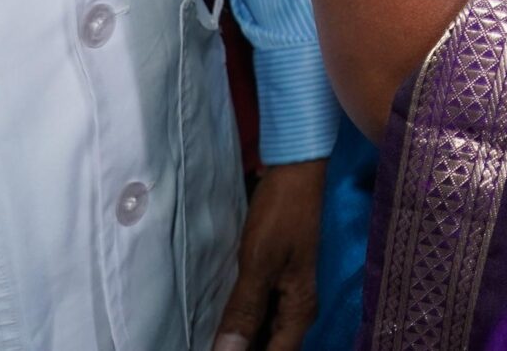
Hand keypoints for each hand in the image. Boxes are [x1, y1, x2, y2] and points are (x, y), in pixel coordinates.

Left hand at [214, 157, 324, 350]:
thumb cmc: (280, 215)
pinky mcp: (277, 284)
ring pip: (264, 335)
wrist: (296, 173)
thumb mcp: (259, 263)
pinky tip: (219, 325)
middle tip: (207, 344)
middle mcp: (297, 309)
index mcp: (299, 309)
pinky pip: (260, 317)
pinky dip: (241, 325)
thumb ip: (244, 311)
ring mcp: (288, 296)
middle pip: (272, 348)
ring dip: (240, 342)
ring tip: (207, 339)